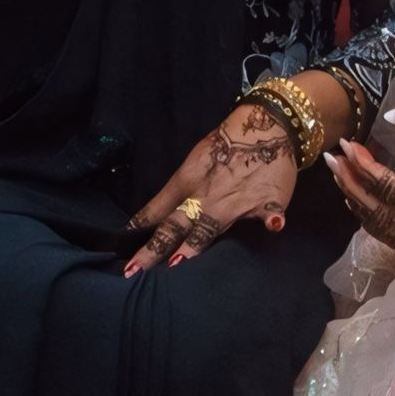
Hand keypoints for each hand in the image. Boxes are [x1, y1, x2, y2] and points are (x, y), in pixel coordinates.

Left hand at [124, 101, 299, 275]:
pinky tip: (274, 225)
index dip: (137, 229)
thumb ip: (180, 191)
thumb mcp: (195, 163)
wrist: (264, 125)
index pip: (157, 210)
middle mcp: (206, 196)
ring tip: (178, 261)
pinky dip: (271, 218)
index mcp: (186, 183)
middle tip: (133, 270)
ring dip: (194, 243)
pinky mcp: (266, 200)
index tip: (120, 251)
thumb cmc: (226, 144)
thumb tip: (155, 218)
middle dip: (153, 249)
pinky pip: (269, 211)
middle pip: (175, 225)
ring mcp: (235, 200)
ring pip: (211, 225)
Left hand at [328, 105, 394, 248]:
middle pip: (384, 213)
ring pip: (387, 228)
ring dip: (359, 202)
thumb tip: (390, 118)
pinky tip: (361, 195)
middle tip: (333, 157)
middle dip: (352, 185)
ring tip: (341, 173)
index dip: (366, 171)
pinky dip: (373, 218)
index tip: (347, 145)